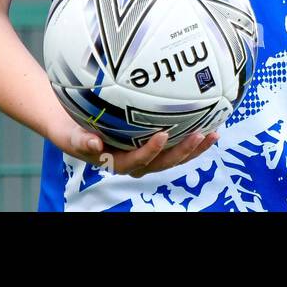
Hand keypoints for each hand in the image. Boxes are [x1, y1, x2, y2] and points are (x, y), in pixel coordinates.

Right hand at [50, 121, 220, 178]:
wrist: (76, 127)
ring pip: (175, 156)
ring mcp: (148, 155)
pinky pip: (176, 144)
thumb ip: (82, 141)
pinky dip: (192, 137)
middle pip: (164, 162)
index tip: (163, 135)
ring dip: (194, 147)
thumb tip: (94, 144)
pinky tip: (210, 123)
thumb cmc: (74, 131)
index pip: (138, 161)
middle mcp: (137, 162)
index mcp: (119, 163)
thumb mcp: (72, 136)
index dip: (152, 151)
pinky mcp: (155, 145)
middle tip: (199, 134)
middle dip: (183, 151)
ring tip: (213, 134)